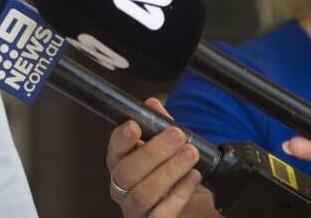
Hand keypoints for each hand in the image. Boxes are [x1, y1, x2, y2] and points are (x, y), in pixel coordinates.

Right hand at [105, 98, 217, 216]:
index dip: (121, 138)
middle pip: (127, 172)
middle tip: (177, 135)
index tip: (135, 125)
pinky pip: (161, 214)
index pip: (114, 150)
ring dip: (169, 171)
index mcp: (120, 164)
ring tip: (190, 154)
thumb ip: (161, 127)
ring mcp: (135, 209)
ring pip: (143, 193)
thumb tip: (153, 104)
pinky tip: (194, 177)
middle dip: (153, 152)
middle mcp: (121, 188)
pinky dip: (179, 194)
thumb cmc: (176, 175)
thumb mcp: (171, 149)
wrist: (195, 207)